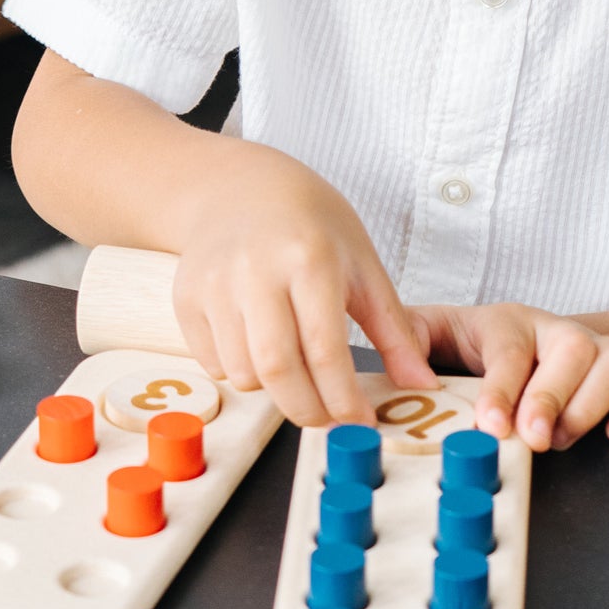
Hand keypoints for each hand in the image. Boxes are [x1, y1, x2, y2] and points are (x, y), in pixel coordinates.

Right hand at [170, 147, 437, 428]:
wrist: (240, 188)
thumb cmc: (309, 223)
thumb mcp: (363, 264)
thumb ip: (394, 329)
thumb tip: (422, 383)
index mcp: (308, 259)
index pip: (325, 352)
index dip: (344, 400)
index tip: (360, 421)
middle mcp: (255, 272)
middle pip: (277, 371)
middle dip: (308, 410)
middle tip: (328, 416)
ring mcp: (214, 285)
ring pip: (243, 373)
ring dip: (274, 390)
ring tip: (295, 367)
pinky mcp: (186, 298)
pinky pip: (213, 363)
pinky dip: (240, 370)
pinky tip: (259, 345)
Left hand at [408, 302, 608, 450]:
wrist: (531, 341)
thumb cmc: (478, 347)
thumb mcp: (436, 336)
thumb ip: (410, 341)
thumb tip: (398, 360)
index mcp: (510, 321)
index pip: (510, 348)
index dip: (502, 388)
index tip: (491, 424)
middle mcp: (560, 331)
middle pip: (572, 349)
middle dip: (553, 396)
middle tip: (533, 437)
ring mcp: (601, 347)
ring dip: (593, 403)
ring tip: (562, 438)